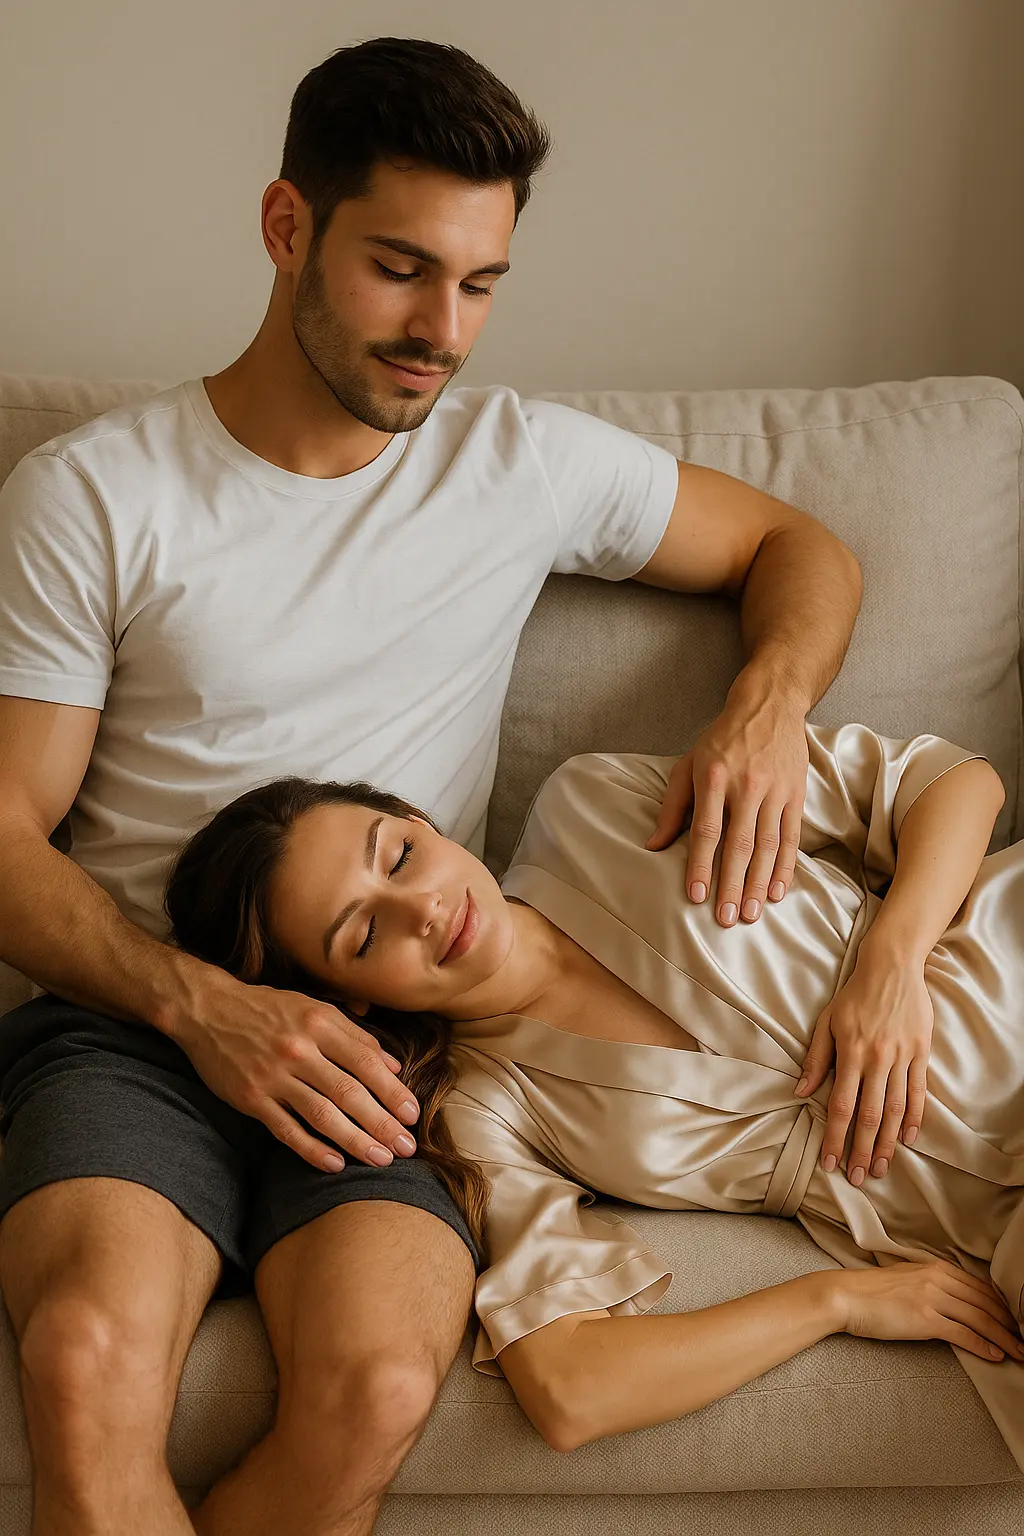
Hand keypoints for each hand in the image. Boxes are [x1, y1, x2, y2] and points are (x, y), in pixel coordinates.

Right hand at [168, 965, 419, 1172]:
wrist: (207, 1010)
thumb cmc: (268, 1008)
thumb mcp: (314, 1007)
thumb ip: (355, 1034)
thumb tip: (394, 1064)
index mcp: (318, 1024)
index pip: (365, 1062)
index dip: (392, 1091)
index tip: (413, 1114)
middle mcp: (298, 1050)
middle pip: (349, 1093)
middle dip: (382, 1123)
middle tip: (406, 1147)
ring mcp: (272, 1076)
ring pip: (322, 1115)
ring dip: (355, 1141)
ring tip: (380, 1159)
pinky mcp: (250, 1098)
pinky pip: (286, 1130)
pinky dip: (311, 1149)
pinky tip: (335, 1164)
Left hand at [646, 690, 808, 925]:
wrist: (769, 706)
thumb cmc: (721, 739)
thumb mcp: (688, 764)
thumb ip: (671, 808)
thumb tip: (652, 847)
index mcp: (712, 778)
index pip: (706, 831)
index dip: (700, 865)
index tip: (697, 896)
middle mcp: (745, 785)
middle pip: (739, 844)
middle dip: (732, 885)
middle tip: (727, 918)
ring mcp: (774, 791)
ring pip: (767, 845)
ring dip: (758, 883)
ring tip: (751, 912)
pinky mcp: (796, 794)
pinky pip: (790, 837)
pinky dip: (784, 867)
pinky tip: (776, 891)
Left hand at [796, 944, 931, 1183]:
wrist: (892, 967)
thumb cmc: (854, 995)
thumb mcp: (827, 1021)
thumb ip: (816, 1059)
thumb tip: (800, 1091)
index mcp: (850, 1052)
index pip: (842, 1105)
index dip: (835, 1137)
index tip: (829, 1162)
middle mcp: (877, 1058)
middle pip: (870, 1115)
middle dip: (863, 1150)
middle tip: (858, 1178)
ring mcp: (902, 1057)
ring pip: (896, 1109)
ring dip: (889, 1142)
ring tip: (883, 1168)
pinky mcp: (921, 1052)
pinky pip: (919, 1092)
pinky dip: (915, 1117)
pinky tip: (909, 1138)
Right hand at [835, 1256, 1023, 1363]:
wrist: (844, 1296)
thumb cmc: (870, 1292)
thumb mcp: (906, 1279)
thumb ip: (930, 1285)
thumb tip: (949, 1303)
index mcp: (935, 1267)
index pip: (980, 1287)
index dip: (1001, 1305)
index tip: (1014, 1320)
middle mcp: (938, 1278)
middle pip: (985, 1302)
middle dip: (1009, 1322)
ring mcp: (932, 1297)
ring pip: (980, 1318)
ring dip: (1004, 1337)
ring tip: (1019, 1351)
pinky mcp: (925, 1318)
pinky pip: (963, 1334)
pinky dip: (983, 1345)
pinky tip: (995, 1354)